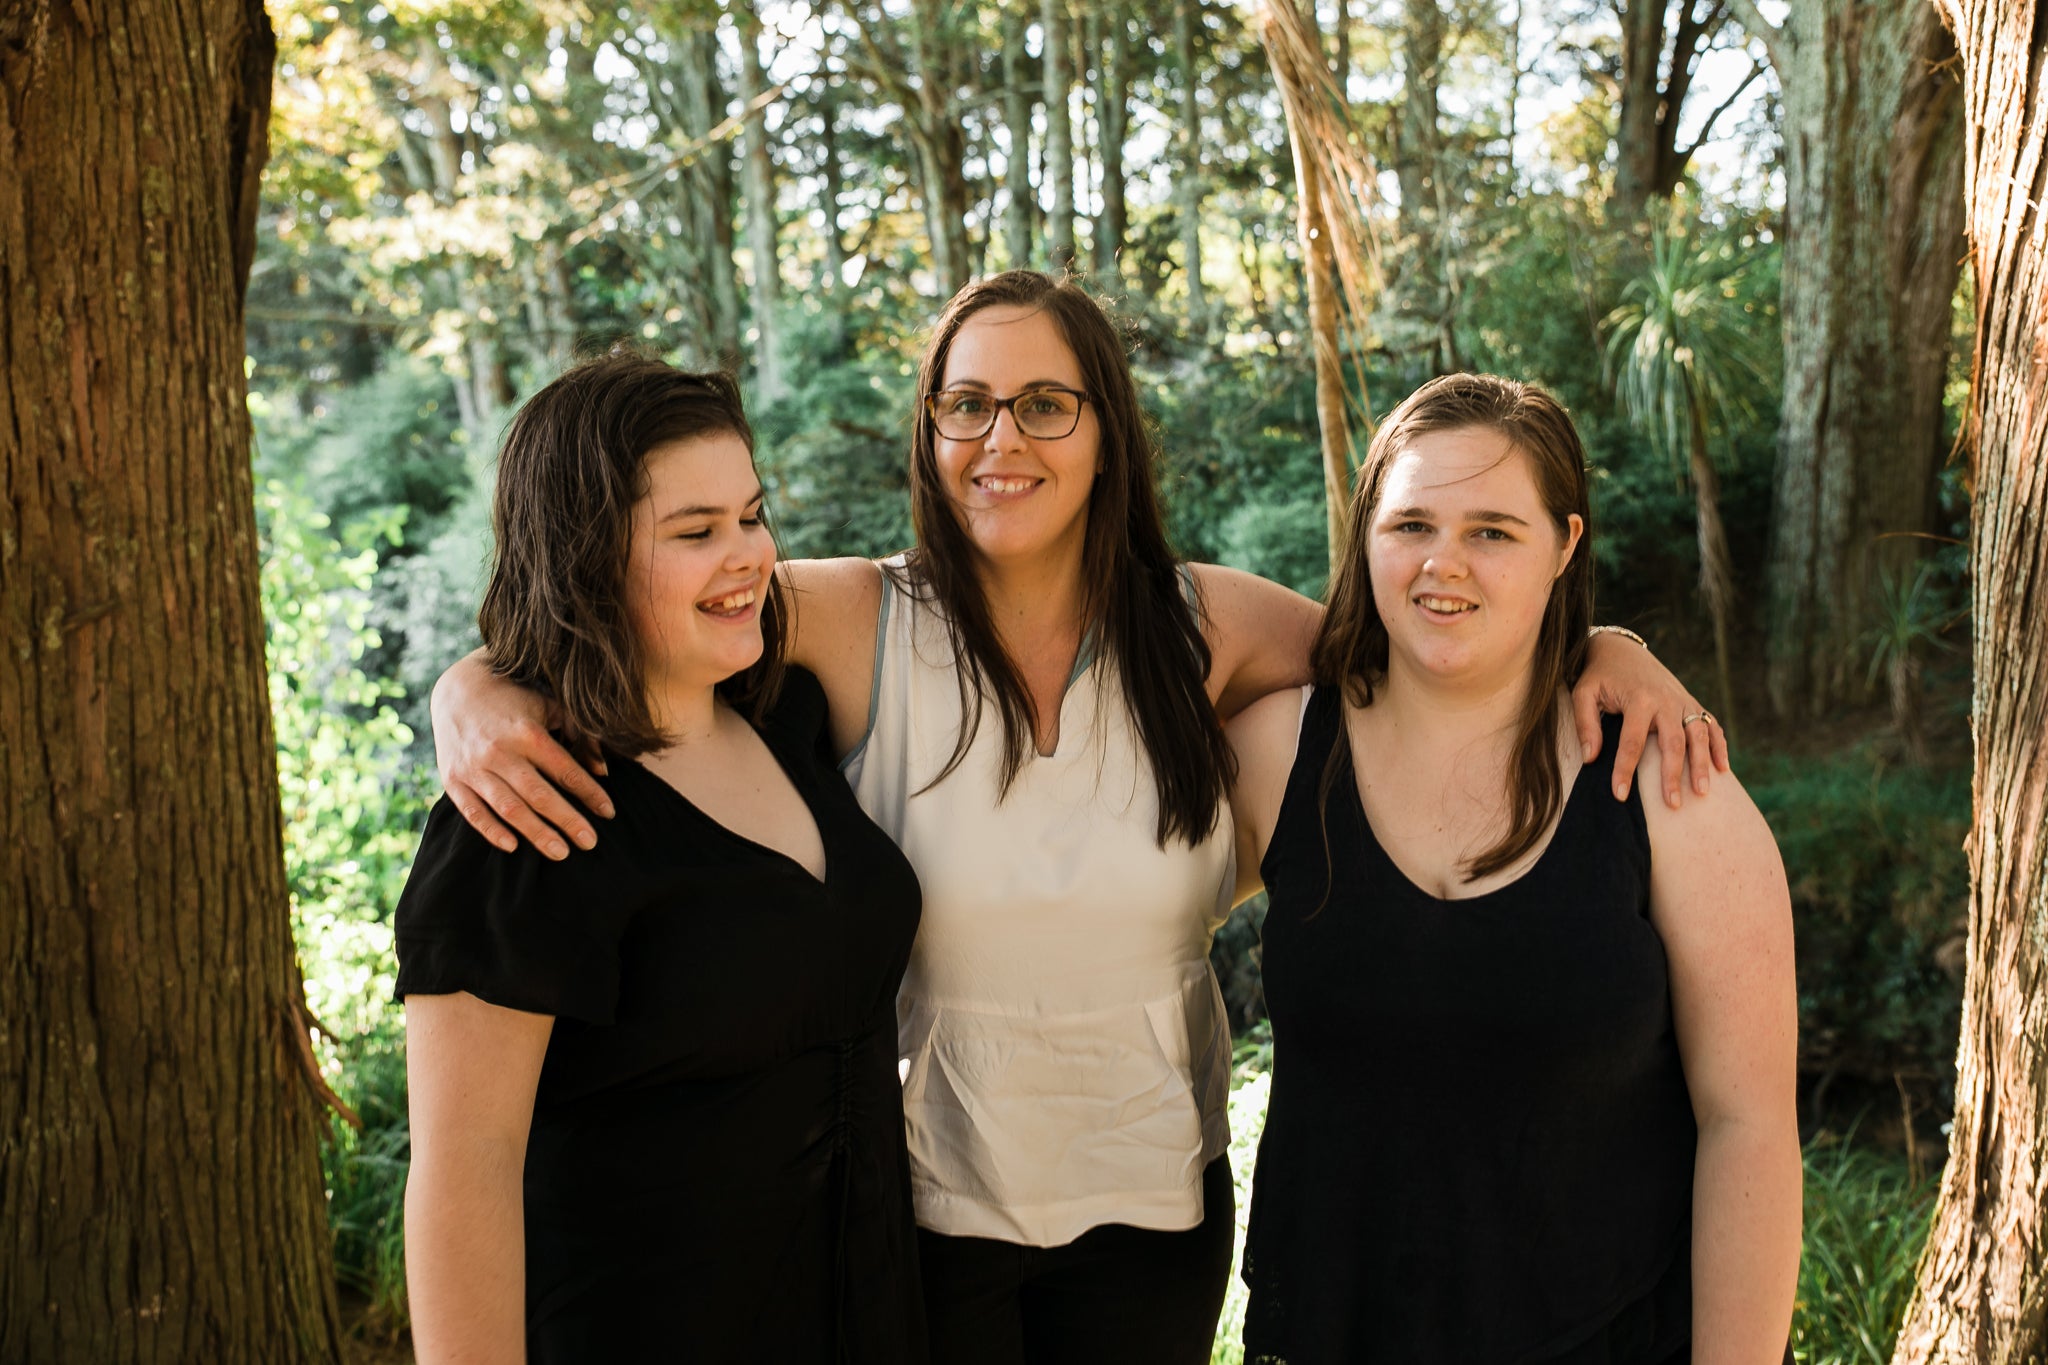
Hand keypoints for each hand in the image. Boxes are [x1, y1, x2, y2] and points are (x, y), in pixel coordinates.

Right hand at [431, 650, 613, 858]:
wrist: (457, 691)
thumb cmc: (514, 702)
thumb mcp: (550, 708)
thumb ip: (580, 736)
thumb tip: (602, 771)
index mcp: (527, 733)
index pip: (565, 770)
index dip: (589, 793)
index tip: (608, 812)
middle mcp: (500, 752)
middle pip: (539, 795)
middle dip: (567, 821)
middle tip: (590, 843)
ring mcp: (473, 768)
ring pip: (508, 808)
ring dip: (536, 833)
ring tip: (561, 853)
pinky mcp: (453, 780)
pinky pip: (473, 812)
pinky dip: (492, 831)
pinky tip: (513, 846)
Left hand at [1571, 633, 1730, 806]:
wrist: (1622, 651)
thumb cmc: (1600, 677)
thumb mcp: (1584, 694)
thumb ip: (1585, 724)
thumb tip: (1591, 758)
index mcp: (1638, 699)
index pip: (1632, 741)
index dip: (1625, 770)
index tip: (1620, 795)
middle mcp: (1666, 701)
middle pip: (1673, 742)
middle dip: (1673, 775)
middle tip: (1672, 805)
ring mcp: (1683, 702)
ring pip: (1698, 735)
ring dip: (1702, 764)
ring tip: (1702, 792)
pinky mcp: (1692, 704)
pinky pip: (1711, 726)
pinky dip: (1719, 746)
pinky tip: (1723, 769)